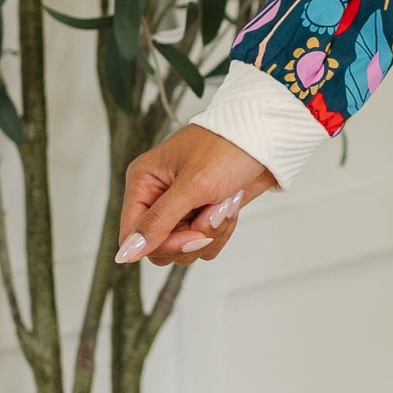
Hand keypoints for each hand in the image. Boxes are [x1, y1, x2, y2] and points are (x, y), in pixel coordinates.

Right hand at [118, 124, 276, 267]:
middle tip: (213, 212)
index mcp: (143, 182)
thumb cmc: (228, 147)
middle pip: (160, 247)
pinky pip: (206, 242)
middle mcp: (158, 196)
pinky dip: (223, 229)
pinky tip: (231, 205)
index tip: (193, 236)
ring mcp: (182, 207)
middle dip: (192, 236)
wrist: (266, 139)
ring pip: (187, 247)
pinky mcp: (203, 214)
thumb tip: (127, 253)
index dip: (162, 244)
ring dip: (212, 231)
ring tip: (225, 202)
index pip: (134, 235)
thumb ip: (158, 221)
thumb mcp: (192, 185)